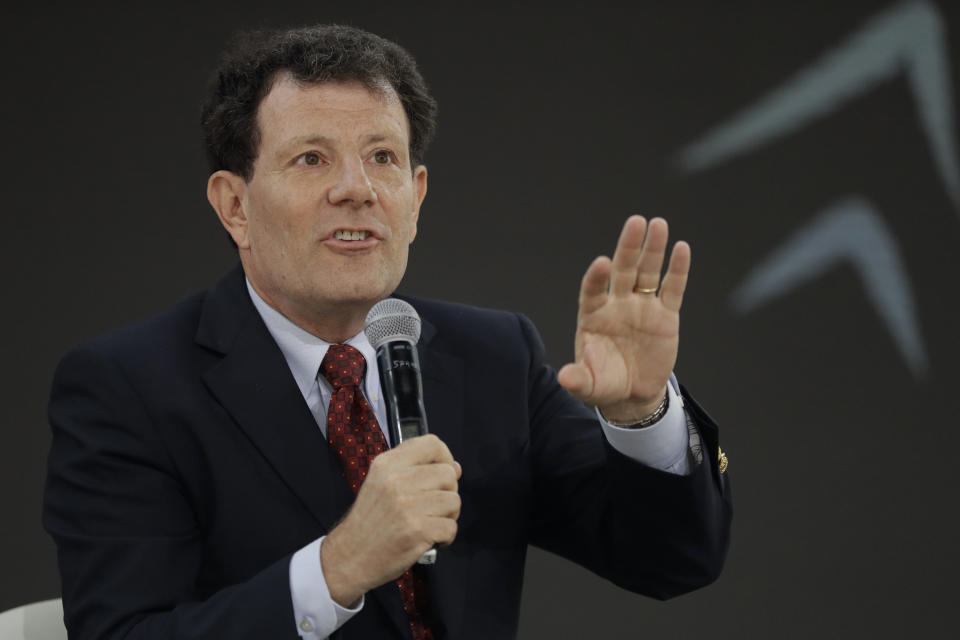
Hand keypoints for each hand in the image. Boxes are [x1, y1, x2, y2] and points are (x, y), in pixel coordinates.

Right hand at [320, 434, 461, 605]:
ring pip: (453, 501)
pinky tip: (429, 539)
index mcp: (387, 464)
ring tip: (430, 523)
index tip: (442, 473)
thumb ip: (415, 471)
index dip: (445, 458)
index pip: (432, 444)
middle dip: (448, 492)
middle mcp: (397, 480)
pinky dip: (445, 537)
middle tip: (434, 507)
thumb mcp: (380, 484)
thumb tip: (455, 467)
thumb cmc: (368, 522)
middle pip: (448, 474)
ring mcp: (407, 505)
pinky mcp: (417, 530)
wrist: (349, 557)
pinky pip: (451, 527)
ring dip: (448, 516)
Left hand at [557, 216, 689, 422]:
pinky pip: (672, 289)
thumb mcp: (589, 385)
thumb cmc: (605, 383)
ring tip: (658, 224)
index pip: (592, 289)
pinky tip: (680, 248)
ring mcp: (641, 307)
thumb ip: (578, 379)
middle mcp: (617, 304)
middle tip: (635, 222)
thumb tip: (565, 379)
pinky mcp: (665, 315)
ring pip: (648, 272)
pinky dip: (677, 270)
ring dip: (652, 249)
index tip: (601, 263)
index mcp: (593, 315)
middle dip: (628, 247)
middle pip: (622, 270)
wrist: (633, 393)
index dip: (596, 277)